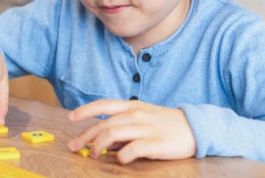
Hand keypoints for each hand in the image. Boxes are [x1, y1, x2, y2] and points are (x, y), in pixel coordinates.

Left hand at [67, 99, 195, 163]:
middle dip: (85, 135)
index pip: (103, 105)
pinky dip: (122, 155)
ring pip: (113, 134)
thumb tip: (103, 141)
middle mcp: (136, 114)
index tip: (70, 117)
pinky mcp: (155, 143)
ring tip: (92, 155)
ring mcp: (145, 128)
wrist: (194, 126)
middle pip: (103, 124)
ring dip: (98, 146)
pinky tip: (119, 159)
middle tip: (73, 146)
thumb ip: (123, 127)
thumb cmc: (164, 122)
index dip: (85, 110)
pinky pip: (132, 149)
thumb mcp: (142, 117)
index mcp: (132, 105)